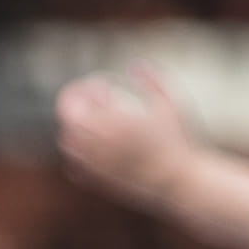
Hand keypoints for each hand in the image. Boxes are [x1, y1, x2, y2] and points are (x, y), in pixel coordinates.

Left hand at [52, 65, 197, 205]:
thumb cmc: (179, 142)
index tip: (105, 86)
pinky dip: (79, 154)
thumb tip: (135, 64)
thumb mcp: (171, 104)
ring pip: (67, 143)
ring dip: (76, 128)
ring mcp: (97, 164)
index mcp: (112, 122)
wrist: (181, 184)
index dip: (83, 88)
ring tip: (97, 123)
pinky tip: (98, 148)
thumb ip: (152, 81)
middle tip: (97, 101)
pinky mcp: (101, 182)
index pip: (73, 101)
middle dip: (78, 105)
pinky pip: (75, 167)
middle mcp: (99, 144)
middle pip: (67, 120)